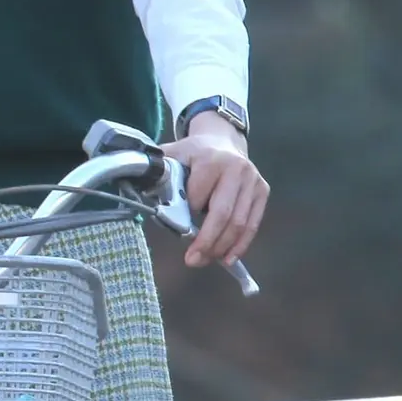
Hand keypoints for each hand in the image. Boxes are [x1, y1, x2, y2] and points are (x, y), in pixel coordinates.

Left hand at [162, 114, 268, 269]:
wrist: (222, 140)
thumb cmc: (192, 153)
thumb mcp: (171, 154)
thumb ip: (157, 172)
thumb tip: (138, 191)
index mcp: (211, 160)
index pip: (198, 197)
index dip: (187, 216)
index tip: (178, 228)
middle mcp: (237, 169)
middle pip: (223, 214)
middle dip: (207, 242)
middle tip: (192, 261)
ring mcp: (253, 181)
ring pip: (240, 223)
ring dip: (223, 247)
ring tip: (206, 260)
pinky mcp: (263, 191)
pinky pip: (252, 224)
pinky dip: (241, 244)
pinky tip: (227, 258)